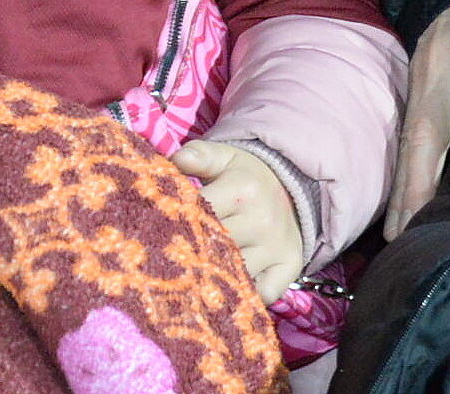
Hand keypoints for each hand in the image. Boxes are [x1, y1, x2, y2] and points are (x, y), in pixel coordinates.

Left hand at [171, 139, 305, 302]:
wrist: (290, 188)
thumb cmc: (244, 176)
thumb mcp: (222, 157)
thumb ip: (198, 155)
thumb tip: (178, 160)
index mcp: (242, 190)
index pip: (199, 213)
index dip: (175, 221)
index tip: (158, 226)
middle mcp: (262, 220)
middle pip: (214, 247)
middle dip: (191, 252)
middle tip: (172, 255)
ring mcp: (277, 247)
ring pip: (235, 274)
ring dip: (214, 276)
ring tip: (196, 271)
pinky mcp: (289, 267)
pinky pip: (262, 294)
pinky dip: (244, 294)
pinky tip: (229, 284)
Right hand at [384, 0, 449, 240]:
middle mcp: (442, 68)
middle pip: (427, 129)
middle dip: (420, 180)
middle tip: (417, 229)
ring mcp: (422, 78)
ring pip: (410, 138)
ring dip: (403, 185)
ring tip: (398, 234)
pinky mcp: (416, 87)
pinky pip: (407, 134)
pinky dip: (401, 172)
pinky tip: (401, 208)